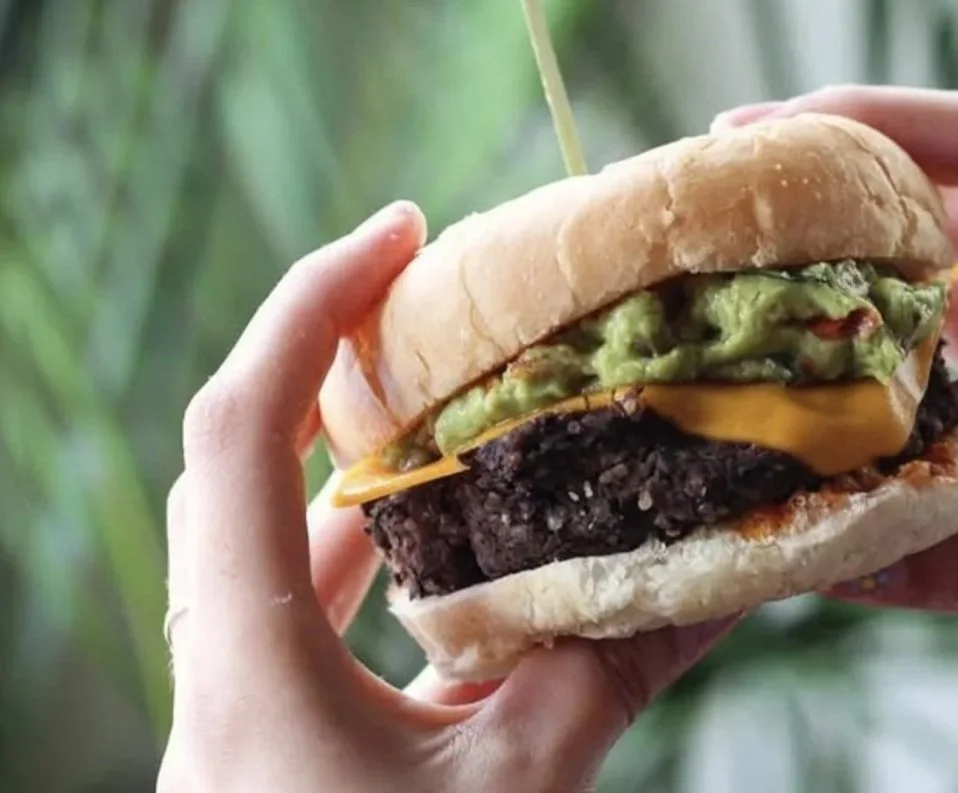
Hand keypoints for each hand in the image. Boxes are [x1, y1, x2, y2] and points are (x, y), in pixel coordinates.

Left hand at [158, 202, 733, 792]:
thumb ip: (607, 683)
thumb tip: (723, 584)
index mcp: (249, 667)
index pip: (236, 434)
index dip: (305, 307)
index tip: (397, 229)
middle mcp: (221, 672)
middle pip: (243, 469)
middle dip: (338, 372)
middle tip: (440, 310)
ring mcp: (239, 710)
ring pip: (278, 548)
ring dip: (369, 475)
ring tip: (471, 421)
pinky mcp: (274, 743)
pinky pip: (308, 614)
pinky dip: (380, 566)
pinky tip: (464, 561)